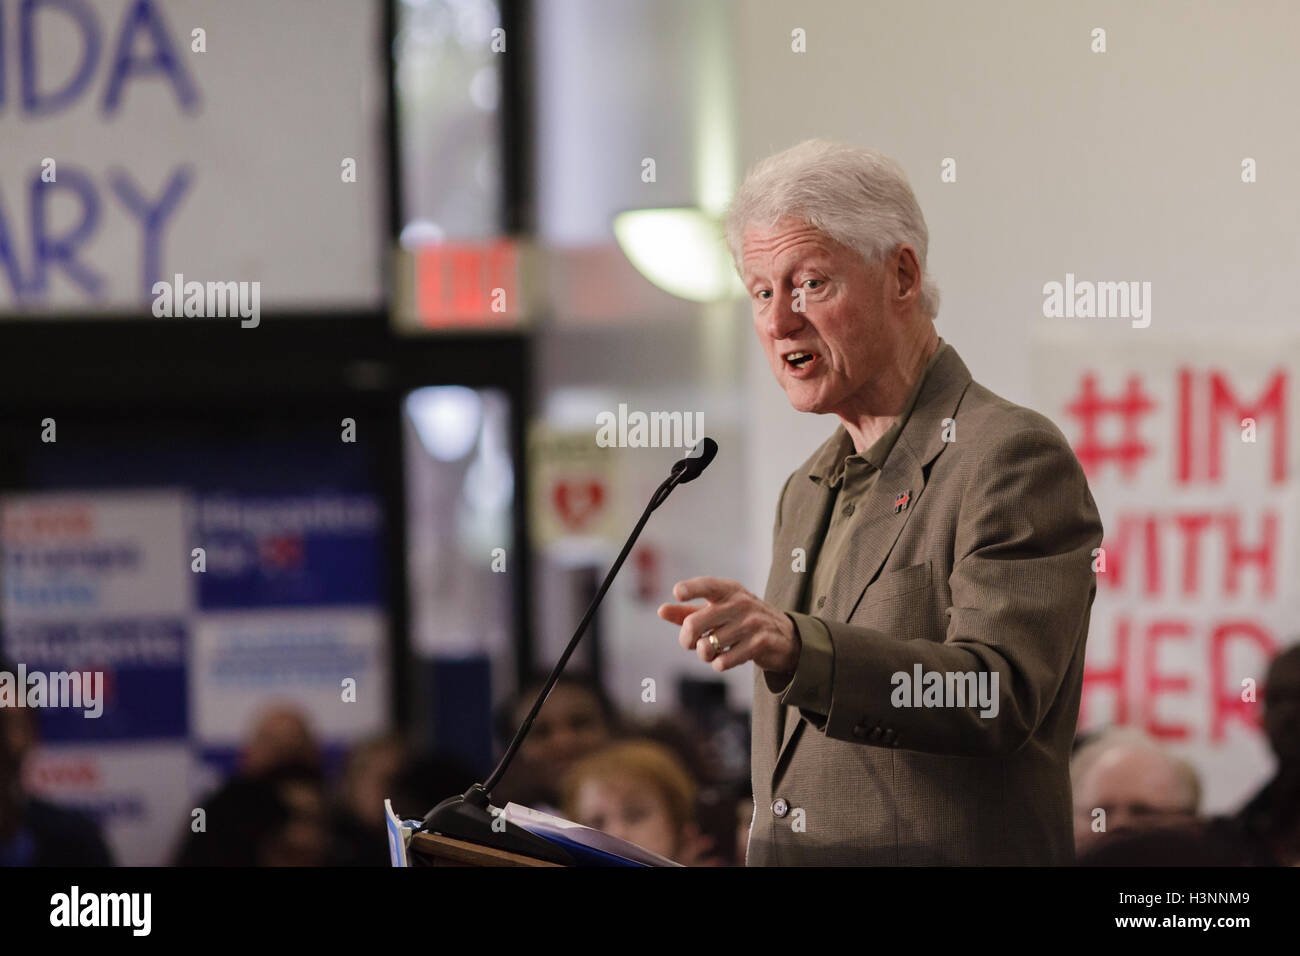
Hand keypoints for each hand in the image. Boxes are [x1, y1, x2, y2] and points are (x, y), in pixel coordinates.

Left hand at [657, 576, 800, 674]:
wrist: (784, 637)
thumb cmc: (741, 620)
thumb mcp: (718, 611)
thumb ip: (688, 611)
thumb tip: (661, 610)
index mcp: (728, 590)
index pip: (707, 585)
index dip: (691, 588)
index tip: (677, 593)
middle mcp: (740, 603)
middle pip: (695, 623)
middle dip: (687, 639)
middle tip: (691, 643)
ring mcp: (752, 623)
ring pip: (708, 646)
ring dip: (704, 654)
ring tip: (712, 651)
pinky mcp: (759, 643)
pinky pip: (724, 661)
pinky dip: (719, 664)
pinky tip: (724, 660)